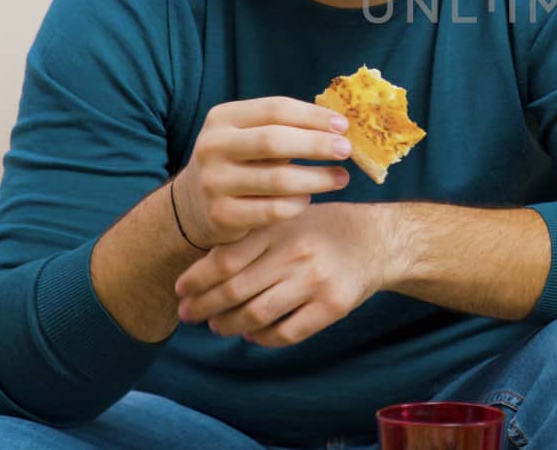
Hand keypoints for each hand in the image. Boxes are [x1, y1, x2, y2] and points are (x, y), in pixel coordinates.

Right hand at [173, 97, 354, 248]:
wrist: (193, 203)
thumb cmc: (240, 161)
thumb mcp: (250, 135)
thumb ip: (285, 127)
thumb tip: (340, 125)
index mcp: (223, 117)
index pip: (275, 109)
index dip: (313, 116)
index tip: (344, 125)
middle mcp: (213, 146)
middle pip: (274, 141)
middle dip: (317, 144)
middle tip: (347, 150)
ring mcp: (214, 182)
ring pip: (277, 179)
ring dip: (317, 178)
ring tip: (341, 178)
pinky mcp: (221, 215)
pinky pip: (272, 210)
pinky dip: (297, 204)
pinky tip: (309, 200)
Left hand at [174, 202, 394, 346]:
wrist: (376, 240)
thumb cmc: (321, 229)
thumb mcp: (286, 218)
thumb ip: (250, 238)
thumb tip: (199, 271)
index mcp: (279, 227)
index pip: (225, 258)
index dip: (196, 279)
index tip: (180, 290)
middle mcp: (296, 252)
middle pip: (235, 290)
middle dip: (204, 307)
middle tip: (188, 315)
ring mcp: (315, 281)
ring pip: (256, 315)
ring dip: (228, 326)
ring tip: (217, 326)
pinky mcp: (332, 306)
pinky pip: (285, 333)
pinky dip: (262, 338)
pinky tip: (252, 334)